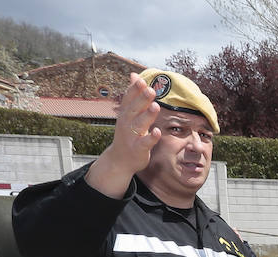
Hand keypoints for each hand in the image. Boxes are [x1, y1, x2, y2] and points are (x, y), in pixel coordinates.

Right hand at [85, 74, 160, 198]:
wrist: (120, 160)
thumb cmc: (128, 133)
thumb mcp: (128, 113)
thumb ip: (134, 95)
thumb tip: (134, 75)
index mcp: (126, 114)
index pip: (129, 99)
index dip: (134, 90)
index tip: (140, 79)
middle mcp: (127, 123)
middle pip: (134, 109)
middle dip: (142, 99)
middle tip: (151, 90)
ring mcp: (132, 136)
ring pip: (140, 124)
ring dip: (147, 115)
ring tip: (155, 106)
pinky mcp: (138, 149)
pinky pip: (145, 143)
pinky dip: (151, 137)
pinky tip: (157, 131)